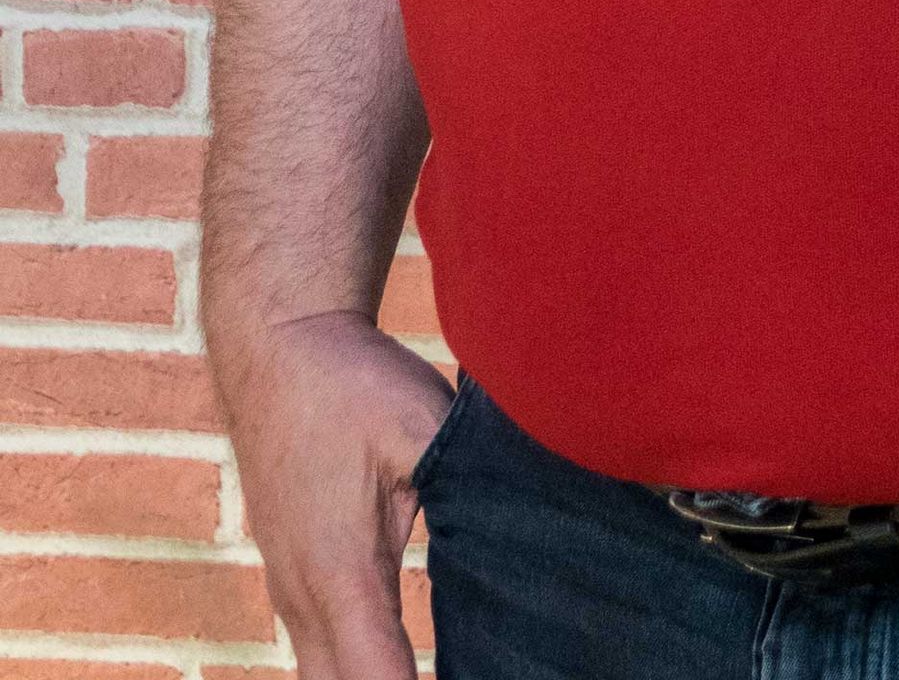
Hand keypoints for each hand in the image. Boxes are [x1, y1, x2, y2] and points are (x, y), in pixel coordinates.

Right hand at [214, 308, 457, 677]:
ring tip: (446, 672)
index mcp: (340, 571)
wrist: (278, 347)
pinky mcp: (291, 579)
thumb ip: (466, 483)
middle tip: (481, 674)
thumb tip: (524, 530)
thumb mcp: (420, 425)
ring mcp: (288, 594)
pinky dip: (357, 675)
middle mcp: (303, 599)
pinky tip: (400, 671)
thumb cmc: (351, 386)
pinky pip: (321, 657)